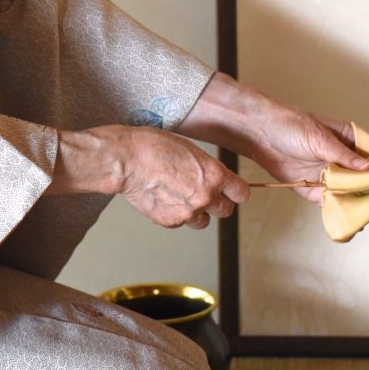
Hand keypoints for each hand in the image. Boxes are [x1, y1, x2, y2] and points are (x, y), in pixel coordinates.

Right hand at [45, 125, 249, 228]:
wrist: (126, 160)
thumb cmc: (154, 147)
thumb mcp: (191, 150)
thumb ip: (208, 169)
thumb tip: (216, 179)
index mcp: (215, 175)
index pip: (241, 193)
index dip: (236, 192)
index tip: (232, 191)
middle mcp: (205, 196)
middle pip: (226, 210)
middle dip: (218, 203)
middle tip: (204, 193)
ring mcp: (188, 212)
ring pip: (203, 220)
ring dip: (197, 212)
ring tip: (180, 196)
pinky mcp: (170, 222)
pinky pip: (181, 223)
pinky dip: (175, 214)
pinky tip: (164, 198)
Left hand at [177, 73, 368, 212]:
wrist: (258, 134)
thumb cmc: (289, 125)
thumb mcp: (319, 137)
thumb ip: (343, 154)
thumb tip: (368, 166)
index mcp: (348, 140)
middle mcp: (342, 159)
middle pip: (368, 178)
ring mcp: (328, 174)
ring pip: (352, 192)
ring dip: (364, 204)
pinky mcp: (313, 188)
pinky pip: (331, 202)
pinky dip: (343, 211)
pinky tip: (355, 221)